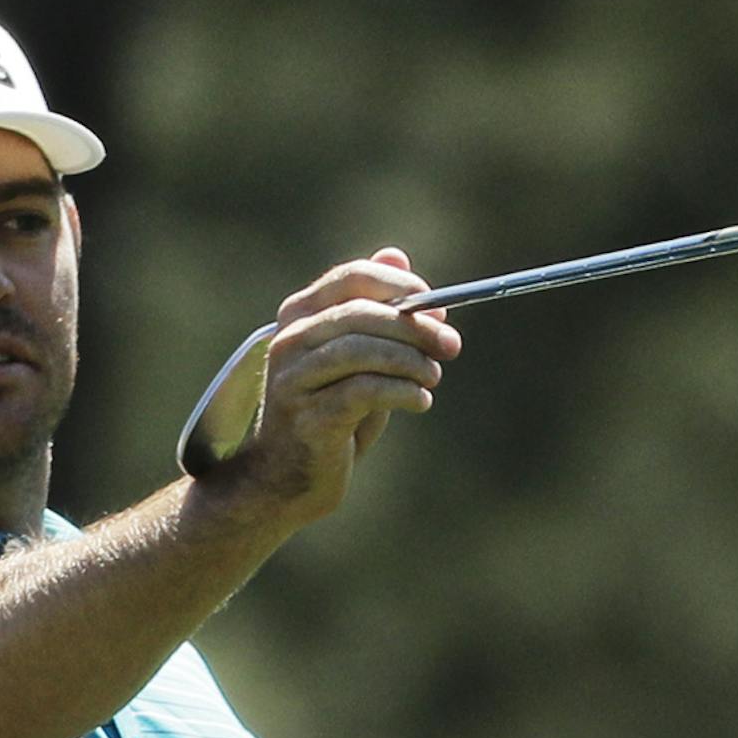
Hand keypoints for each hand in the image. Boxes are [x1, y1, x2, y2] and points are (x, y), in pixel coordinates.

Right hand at [229, 248, 460, 520]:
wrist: (286, 480)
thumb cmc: (328, 414)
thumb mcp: (354, 357)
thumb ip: (373, 310)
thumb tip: (398, 256)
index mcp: (297, 318)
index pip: (351, 278)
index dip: (400, 286)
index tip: (436, 306)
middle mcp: (287, 343)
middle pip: (361, 313)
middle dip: (415, 328)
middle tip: (451, 346)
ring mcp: (292, 381)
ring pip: (363, 351)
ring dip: (411, 362)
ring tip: (433, 378)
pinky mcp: (305, 418)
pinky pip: (364, 391)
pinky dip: (402, 393)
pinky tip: (420, 402)